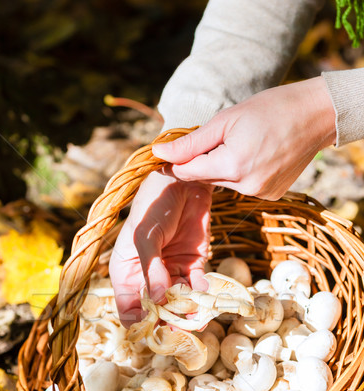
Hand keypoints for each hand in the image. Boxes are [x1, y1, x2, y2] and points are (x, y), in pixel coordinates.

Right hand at [109, 171, 212, 326]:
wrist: (185, 182)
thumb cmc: (154, 205)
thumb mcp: (146, 237)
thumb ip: (152, 268)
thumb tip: (158, 299)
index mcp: (126, 272)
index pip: (128, 307)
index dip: (139, 323)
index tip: (153, 333)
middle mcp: (147, 277)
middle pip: (155, 310)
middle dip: (168, 322)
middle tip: (181, 333)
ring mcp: (170, 272)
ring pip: (178, 302)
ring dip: (188, 312)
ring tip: (198, 320)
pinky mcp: (192, 264)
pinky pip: (196, 287)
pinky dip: (201, 294)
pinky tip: (204, 295)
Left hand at [153, 77, 335, 199]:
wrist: (317, 115)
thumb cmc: (270, 108)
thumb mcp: (225, 120)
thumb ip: (190, 142)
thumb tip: (159, 153)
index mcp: (232, 166)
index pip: (187, 172)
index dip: (175, 162)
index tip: (165, 154)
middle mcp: (246, 187)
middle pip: (205, 178)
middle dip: (204, 160)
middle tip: (220, 137)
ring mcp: (260, 194)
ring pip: (224, 183)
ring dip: (223, 167)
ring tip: (244, 142)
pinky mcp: (271, 196)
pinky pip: (243, 187)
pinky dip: (242, 174)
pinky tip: (257, 155)